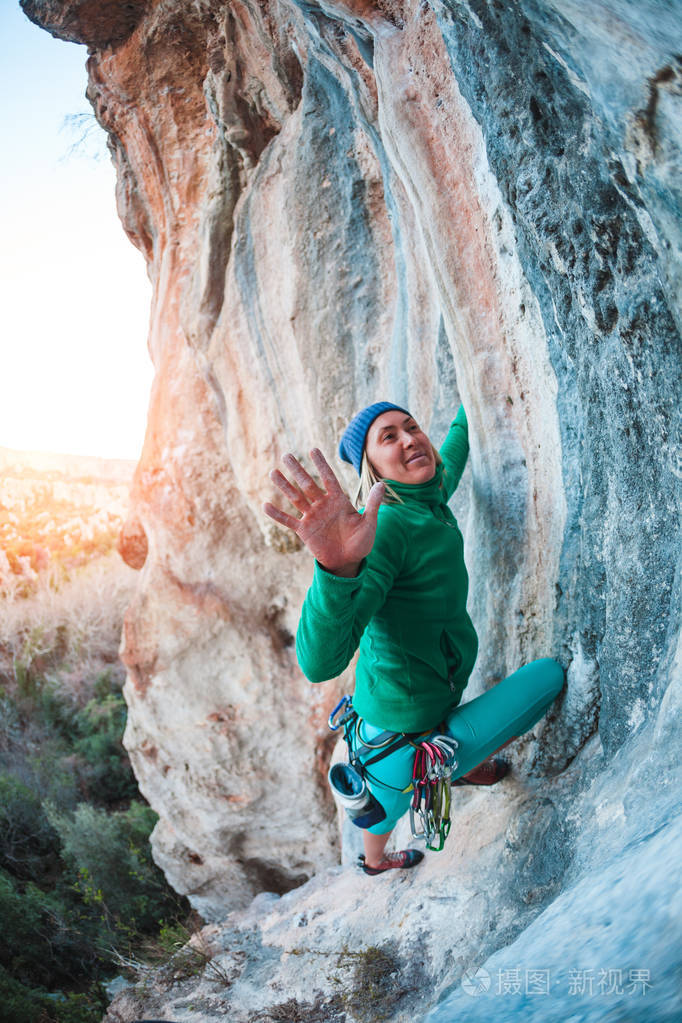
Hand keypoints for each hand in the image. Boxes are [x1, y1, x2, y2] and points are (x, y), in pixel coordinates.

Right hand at [263, 448, 384, 575]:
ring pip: (296, 498)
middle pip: (308, 484)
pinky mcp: (304, 531)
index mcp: (339, 501)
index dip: (321, 465)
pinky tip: (266, 505)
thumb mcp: (369, 523)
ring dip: (284, 486)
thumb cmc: (360, 542)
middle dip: (297, 470)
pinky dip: (278, 514)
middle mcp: (323, 505)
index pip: (329, 478)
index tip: (313, 450)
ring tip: (273, 473)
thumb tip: (382, 484)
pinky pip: (289, 520)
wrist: (348, 562)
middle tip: (286, 455)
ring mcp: (312, 517)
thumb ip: (373, 504)